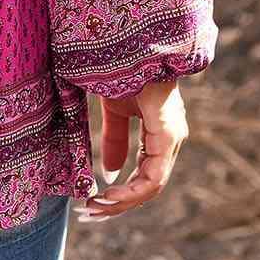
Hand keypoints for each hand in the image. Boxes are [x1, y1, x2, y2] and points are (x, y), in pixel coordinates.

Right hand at [76, 78, 188, 222]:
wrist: (132, 45)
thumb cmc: (125, 70)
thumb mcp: (114, 111)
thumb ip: (114, 140)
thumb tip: (108, 173)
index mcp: (160, 134)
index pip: (145, 176)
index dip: (120, 195)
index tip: (91, 202)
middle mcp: (171, 140)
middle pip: (148, 188)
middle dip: (116, 206)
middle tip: (87, 215)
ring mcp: (172, 139)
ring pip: (151, 187)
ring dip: (121, 203)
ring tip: (93, 207)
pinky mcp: (168, 136)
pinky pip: (153, 177)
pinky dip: (130, 191)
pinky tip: (106, 194)